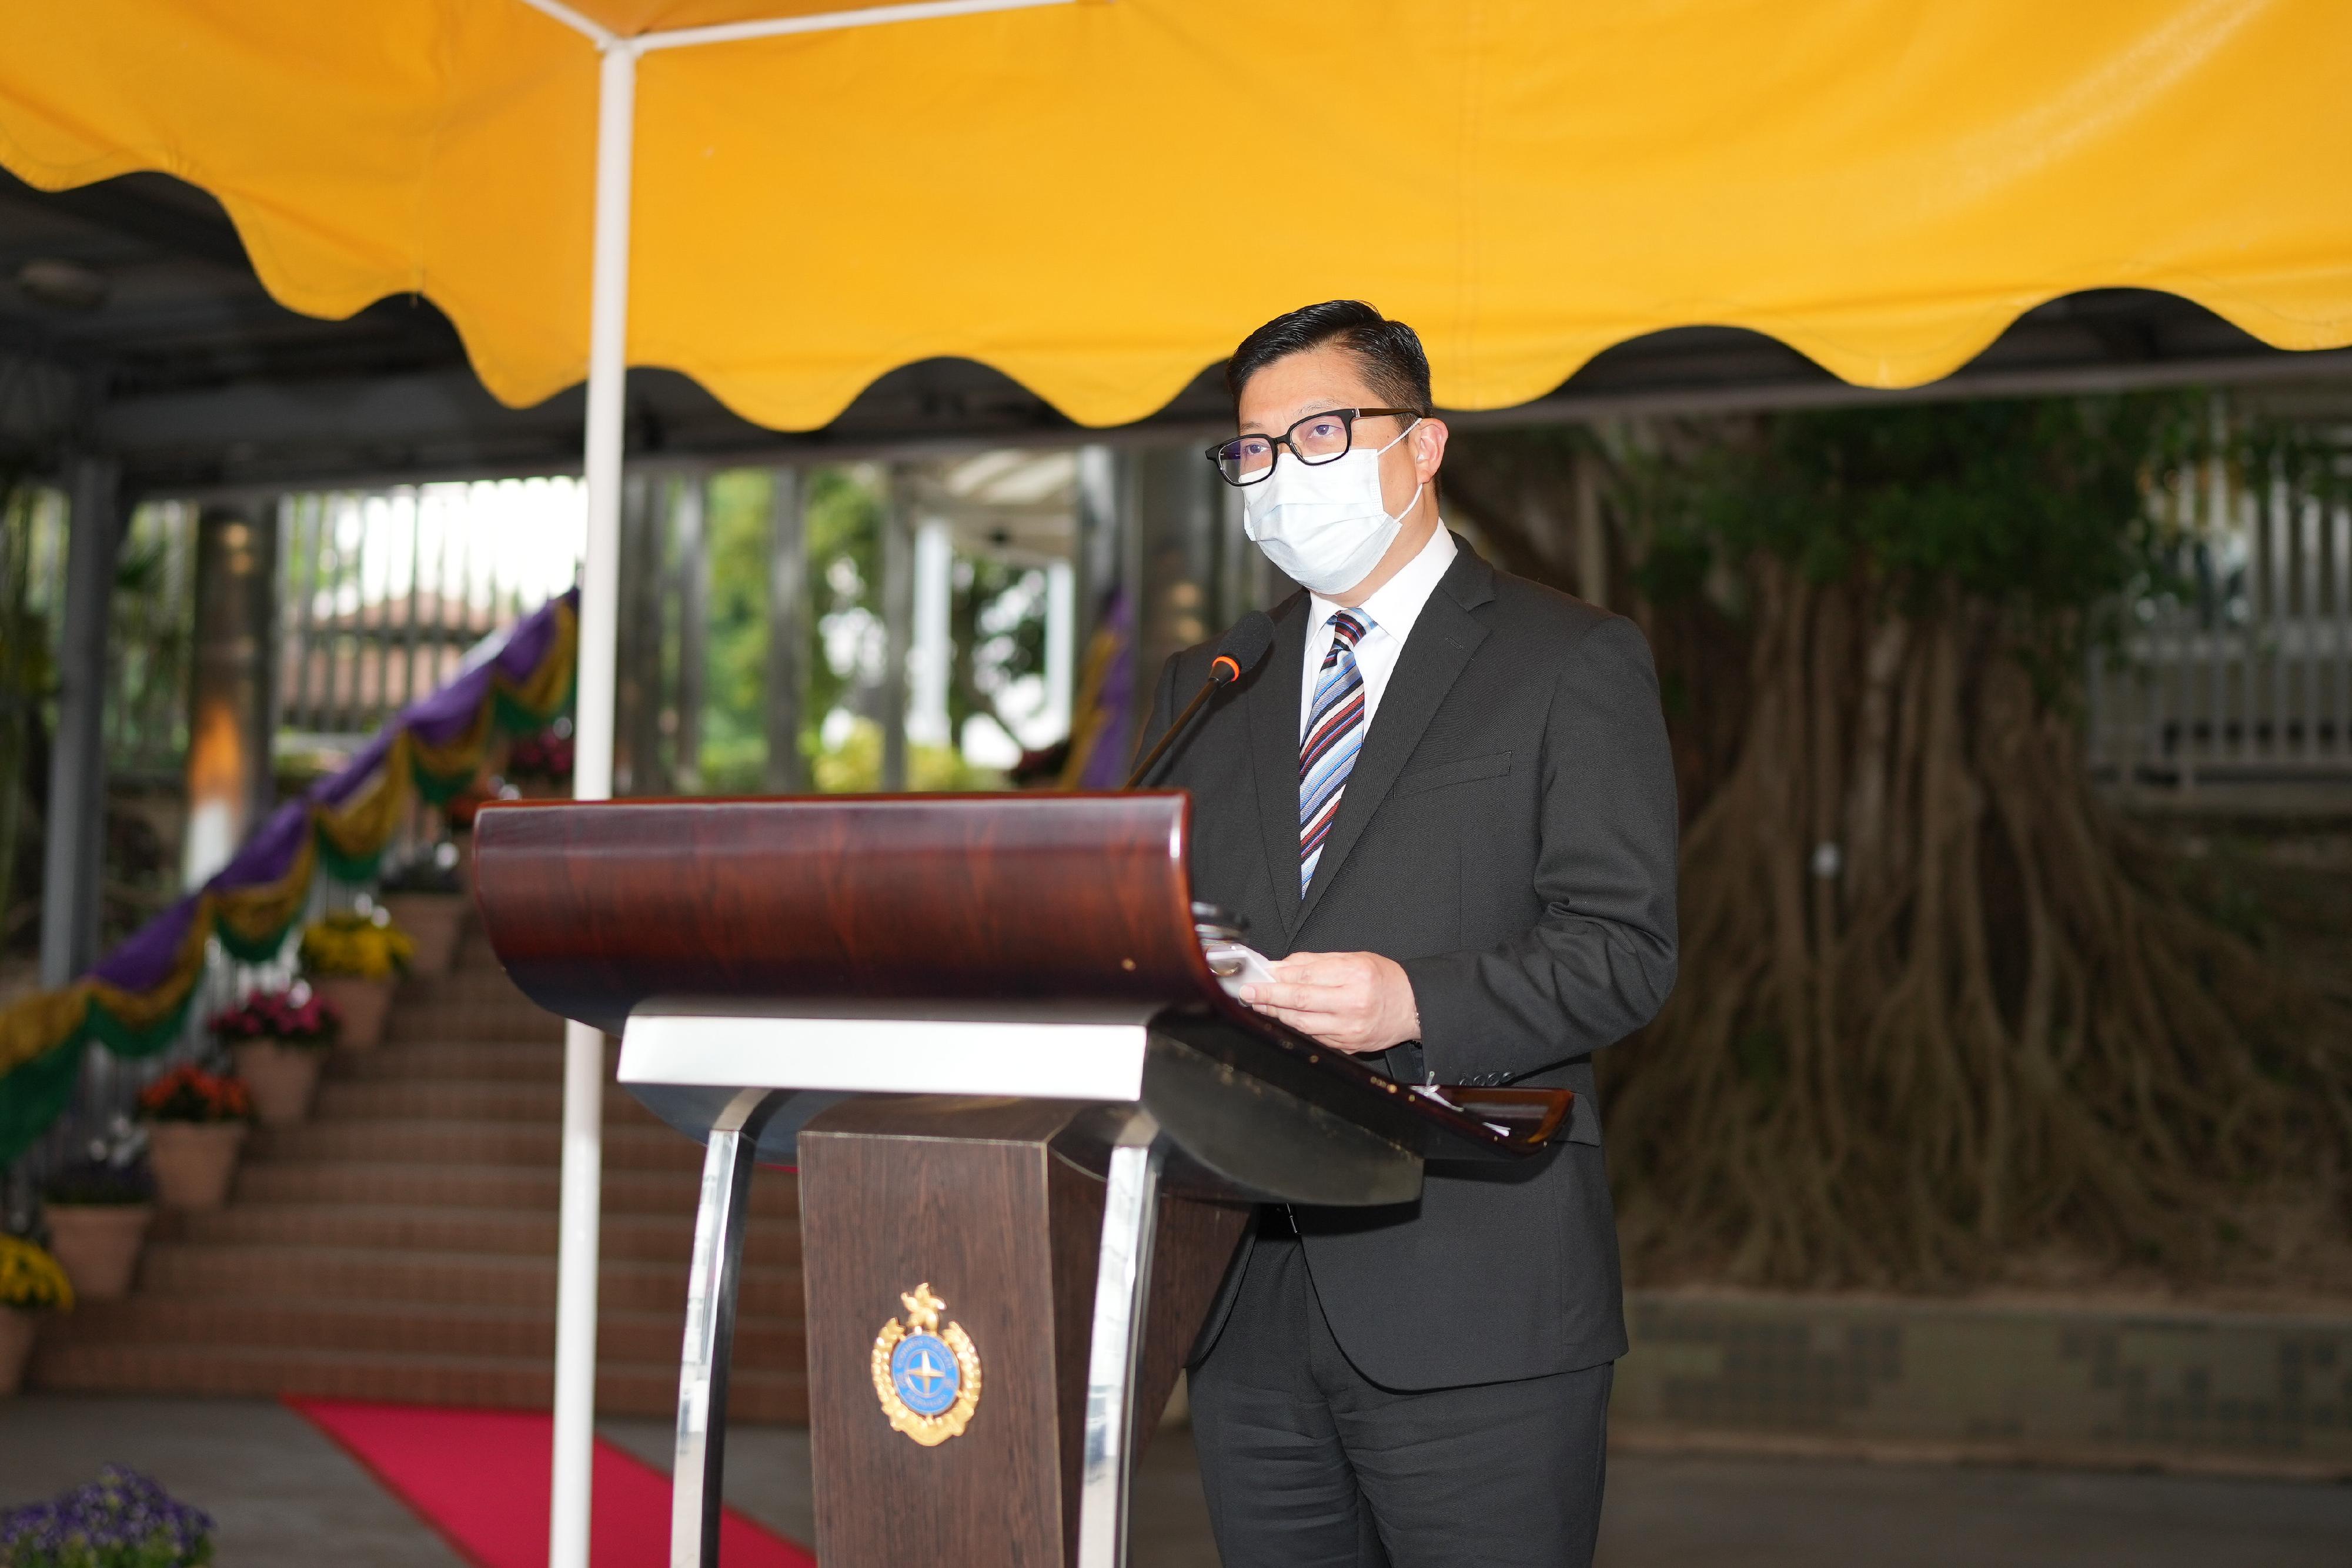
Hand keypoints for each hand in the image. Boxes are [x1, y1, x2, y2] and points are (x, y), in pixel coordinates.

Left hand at [1240, 951, 1420, 1054]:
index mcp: (1355, 976)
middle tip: (1248, 992)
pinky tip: (1283, 1019)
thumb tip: (1282, 967)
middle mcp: (1352, 1003)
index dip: (1277, 978)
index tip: (1259, 976)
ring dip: (1277, 1014)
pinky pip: (1314, 1037)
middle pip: (1300, 1001)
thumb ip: (1315, 962)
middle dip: (1269, 997)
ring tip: (1259, 1005)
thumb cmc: (1385, 979)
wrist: (1413, 1007)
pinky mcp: (1349, 1046)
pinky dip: (1295, 1027)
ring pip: (1302, 1023)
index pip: (1305, 977)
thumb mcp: (1354, 959)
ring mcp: (1350, 1029)